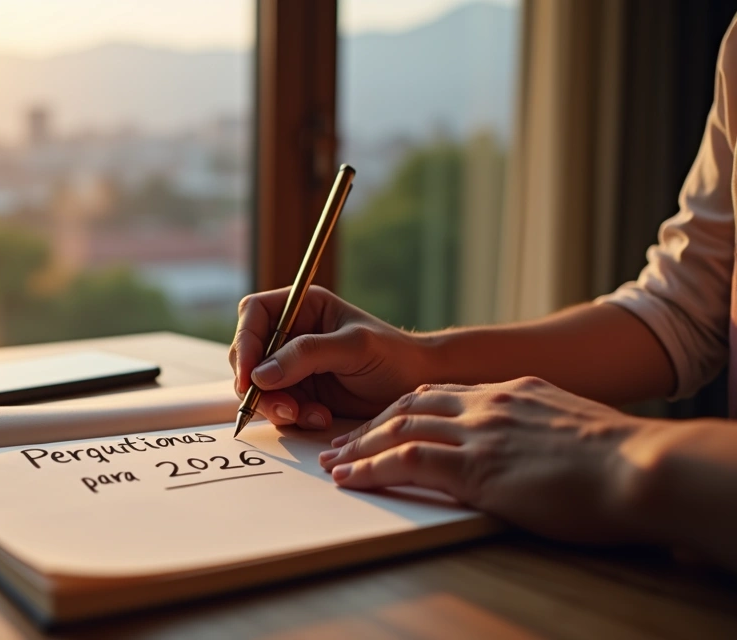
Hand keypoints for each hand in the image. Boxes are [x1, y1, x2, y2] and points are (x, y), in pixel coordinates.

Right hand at [230, 286, 431, 428]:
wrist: (417, 386)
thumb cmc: (394, 356)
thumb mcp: (354, 347)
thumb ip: (306, 355)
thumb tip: (260, 374)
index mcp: (302, 307)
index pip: (255, 315)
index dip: (244, 342)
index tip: (248, 375)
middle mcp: (291, 334)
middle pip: (248, 355)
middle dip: (259, 384)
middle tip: (282, 407)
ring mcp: (293, 366)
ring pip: (259, 386)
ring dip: (277, 406)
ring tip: (308, 415)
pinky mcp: (300, 393)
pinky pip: (278, 406)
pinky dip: (293, 417)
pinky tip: (319, 417)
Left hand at [320, 376, 660, 543]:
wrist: (641, 467)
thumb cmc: (621, 461)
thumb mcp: (572, 429)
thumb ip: (539, 430)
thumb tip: (533, 450)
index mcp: (512, 392)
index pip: (441, 393)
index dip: (402, 410)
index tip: (380, 423)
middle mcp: (489, 404)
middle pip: (409, 407)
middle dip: (370, 426)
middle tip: (341, 443)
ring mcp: (479, 433)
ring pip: (399, 430)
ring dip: (359, 448)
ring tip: (333, 463)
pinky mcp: (475, 466)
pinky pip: (407, 461)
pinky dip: (371, 469)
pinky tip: (351, 479)